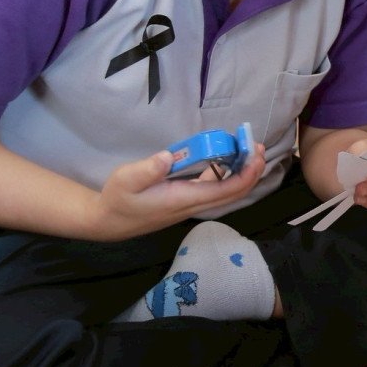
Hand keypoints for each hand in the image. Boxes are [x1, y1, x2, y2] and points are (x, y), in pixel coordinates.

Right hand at [93, 142, 266, 240]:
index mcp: (183, 199)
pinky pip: (216, 189)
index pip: (225, 190)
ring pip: (227, 192)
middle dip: (251, 170)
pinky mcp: (187, 200)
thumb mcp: (125, 180)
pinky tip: (227, 157)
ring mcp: (192, 204)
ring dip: (242, 172)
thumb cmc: (118, 199)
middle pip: (234, 192)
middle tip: (257, 146)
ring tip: (247, 149)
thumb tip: (169, 157)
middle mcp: (193, 204)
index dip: (245, 173)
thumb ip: (147, 169)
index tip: (254, 152)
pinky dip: (227, 173)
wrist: (109, 221)